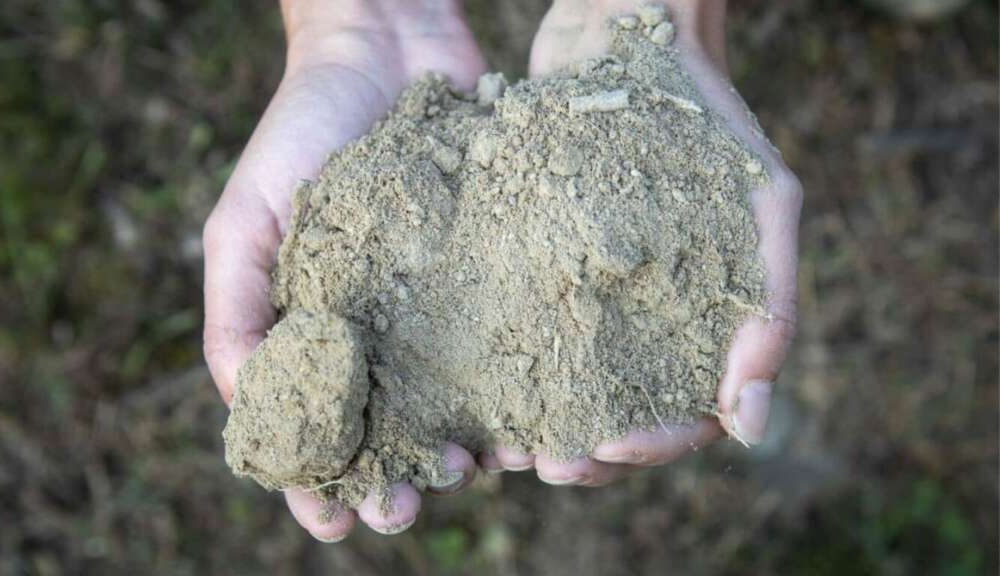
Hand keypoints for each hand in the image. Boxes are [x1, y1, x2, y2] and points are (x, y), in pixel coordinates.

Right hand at [202, 0, 486, 540]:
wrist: (386, 53)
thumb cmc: (300, 134)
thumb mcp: (244, 221)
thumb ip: (236, 312)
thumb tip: (244, 407)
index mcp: (316, 333)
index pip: (315, 430)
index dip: (320, 484)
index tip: (333, 524)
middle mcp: (383, 335)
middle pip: (390, 431)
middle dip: (394, 479)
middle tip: (406, 505)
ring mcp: (442, 311)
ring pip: (455, 402)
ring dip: (461, 448)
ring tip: (469, 470)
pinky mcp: (497, 279)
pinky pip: (511, 344)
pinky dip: (516, 386)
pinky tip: (526, 416)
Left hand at [478, 0, 801, 484]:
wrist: (623, 36)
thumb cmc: (707, 114)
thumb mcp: (764, 202)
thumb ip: (771, 305)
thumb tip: (751, 429)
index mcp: (703, 320)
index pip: (690, 413)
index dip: (657, 442)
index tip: (610, 446)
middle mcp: (643, 319)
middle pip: (621, 414)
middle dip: (586, 448)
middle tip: (545, 464)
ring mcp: (587, 295)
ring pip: (562, 387)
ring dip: (536, 423)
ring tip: (501, 446)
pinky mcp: (532, 266)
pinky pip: (515, 328)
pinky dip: (497, 364)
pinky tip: (464, 382)